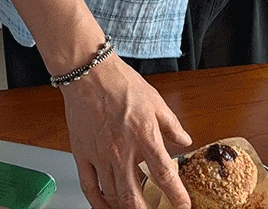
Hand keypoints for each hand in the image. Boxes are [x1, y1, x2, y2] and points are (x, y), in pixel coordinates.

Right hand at [60, 53, 192, 208]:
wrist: (89, 73)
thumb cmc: (120, 83)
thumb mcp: (155, 100)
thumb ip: (171, 124)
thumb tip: (184, 140)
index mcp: (144, 135)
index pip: (164, 175)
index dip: (177, 196)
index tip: (183, 206)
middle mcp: (122, 151)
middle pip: (134, 198)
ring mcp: (100, 156)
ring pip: (113, 197)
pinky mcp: (82, 155)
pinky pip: (90, 189)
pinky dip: (99, 204)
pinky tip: (107, 208)